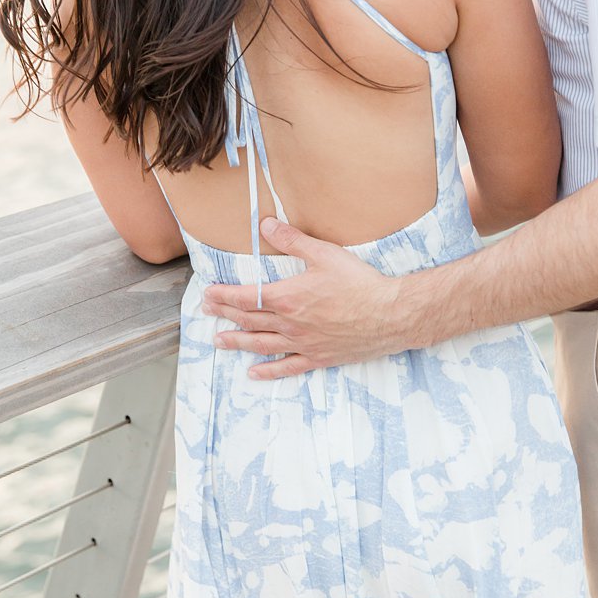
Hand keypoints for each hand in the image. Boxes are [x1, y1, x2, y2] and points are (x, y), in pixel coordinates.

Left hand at [200, 217, 406, 378]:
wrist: (390, 314)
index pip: (245, 297)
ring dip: (237, 342)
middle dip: (225, 314)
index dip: (223, 295)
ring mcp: (302, 344)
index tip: (208, 293)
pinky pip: (287, 367)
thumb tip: (266, 225)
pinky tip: (253, 372)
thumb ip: (293, 240)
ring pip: (261, 344)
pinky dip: (268, 371)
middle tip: (208, 311)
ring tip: (220, 341)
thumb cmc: (360, 283)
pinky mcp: (318, 357)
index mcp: (287, 297)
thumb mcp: (325, 254)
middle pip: (248, 320)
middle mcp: (289, 324)